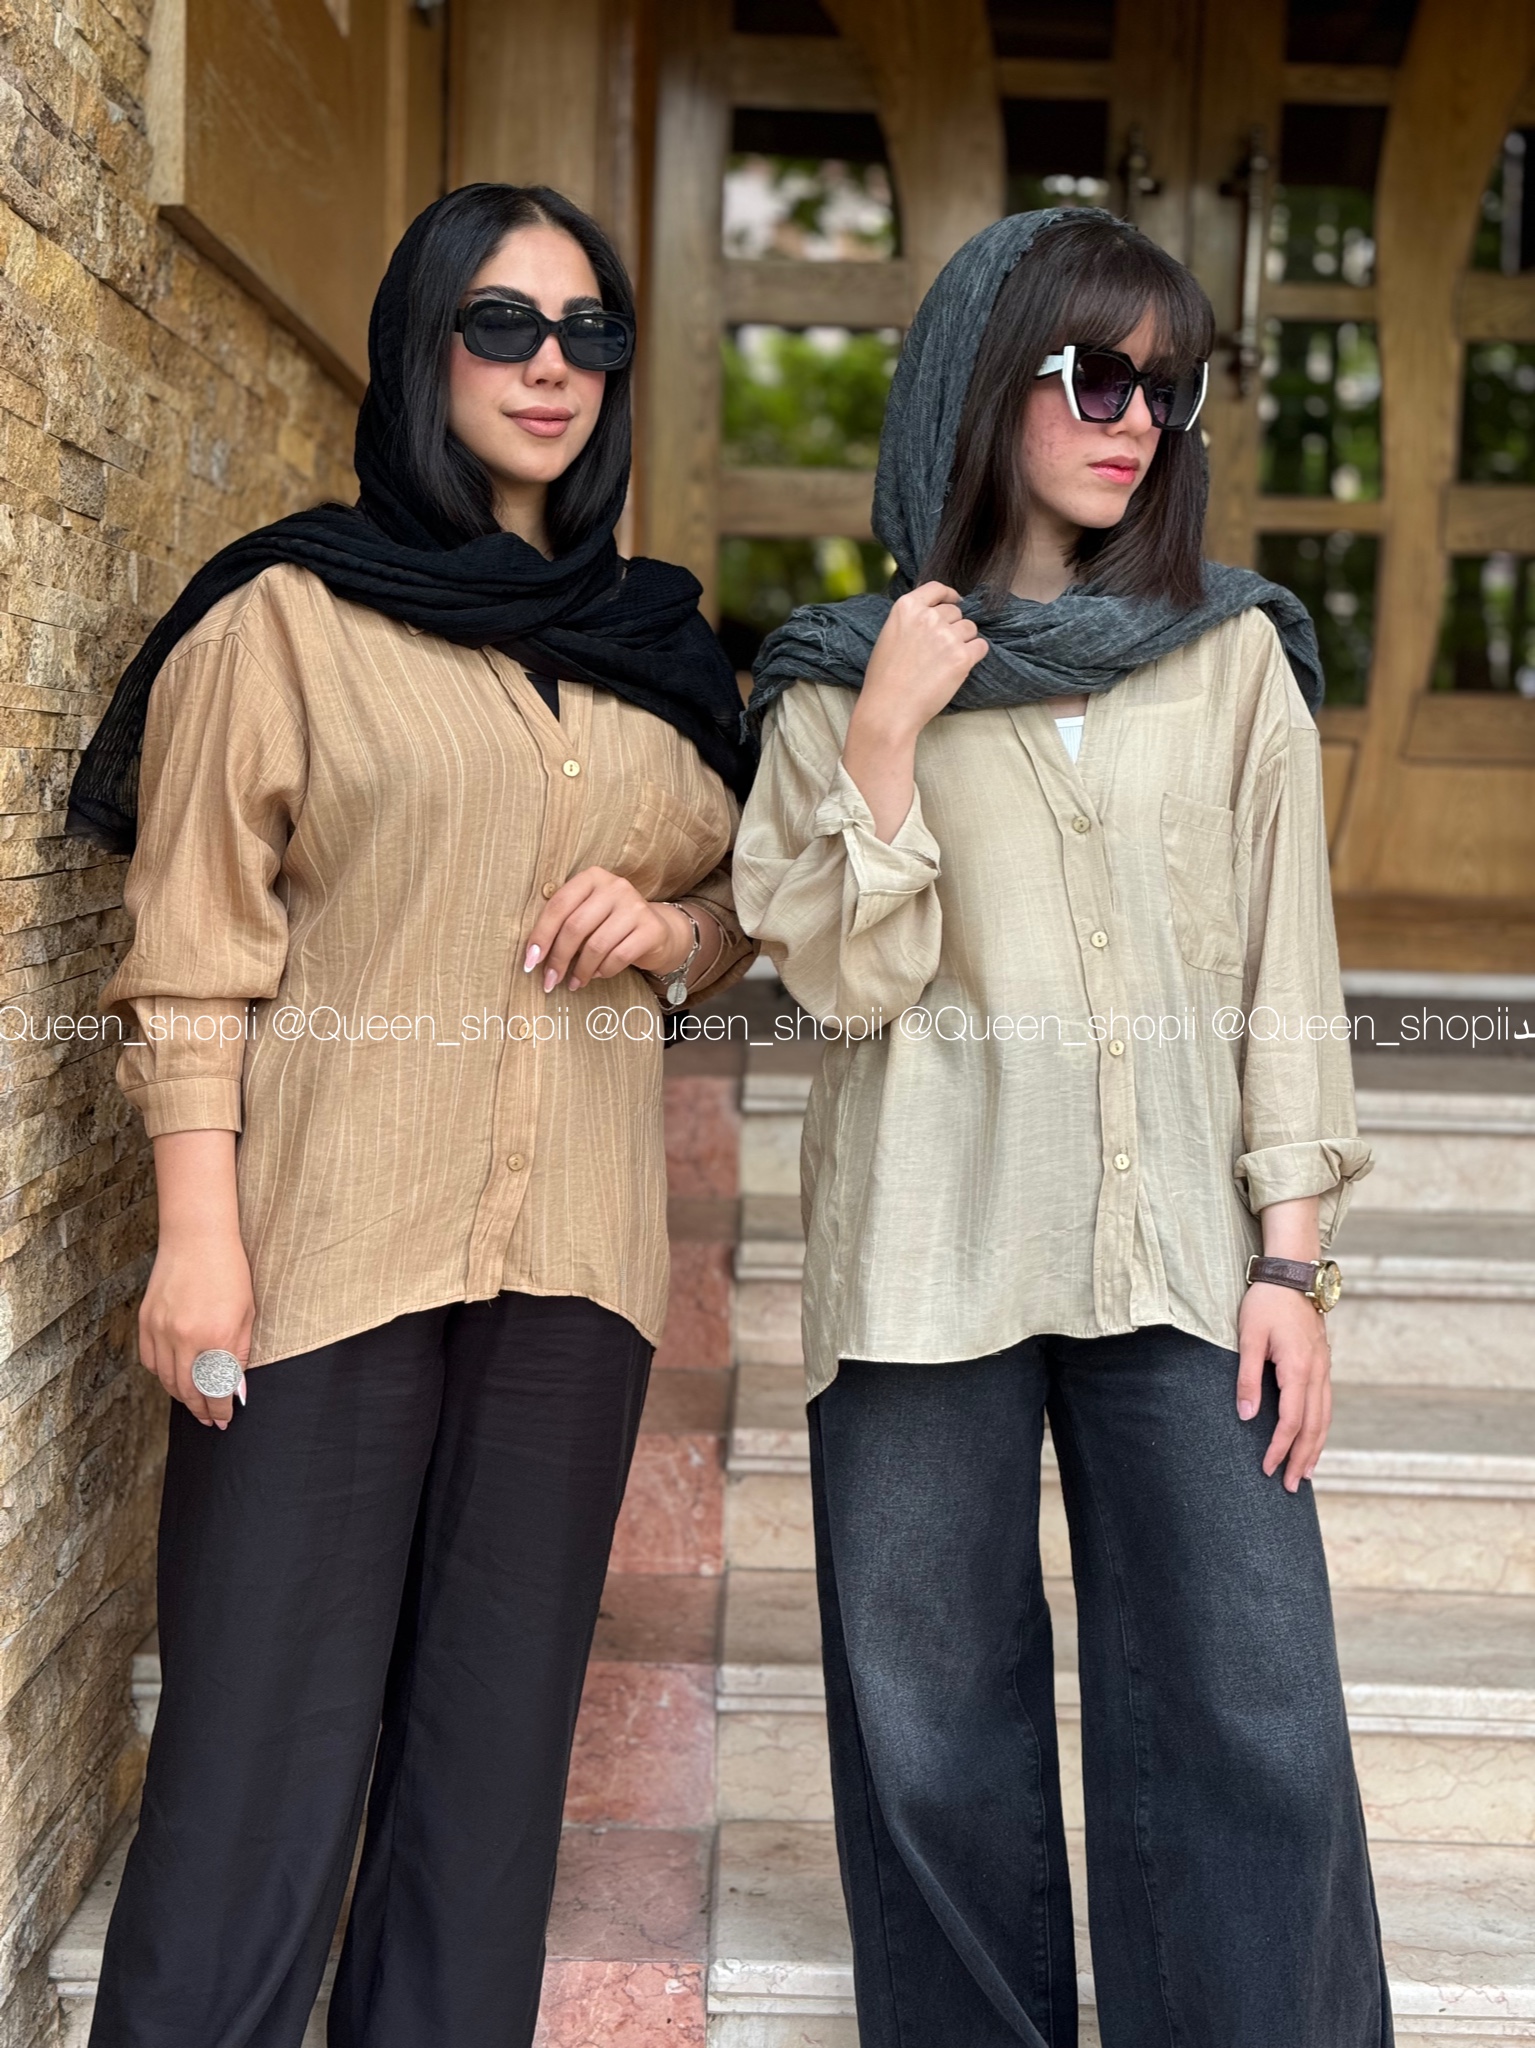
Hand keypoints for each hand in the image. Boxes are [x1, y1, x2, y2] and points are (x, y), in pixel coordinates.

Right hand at [140, 1228, 254, 1430]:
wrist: (197, 1238)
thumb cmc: (230, 1272)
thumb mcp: (246, 1314)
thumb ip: (240, 1353)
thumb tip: (235, 1388)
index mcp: (218, 1337)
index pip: (217, 1389)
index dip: (220, 1410)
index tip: (223, 1421)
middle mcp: (186, 1338)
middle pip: (189, 1390)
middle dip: (201, 1409)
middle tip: (209, 1420)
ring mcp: (161, 1330)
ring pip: (167, 1380)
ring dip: (181, 1396)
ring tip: (194, 1402)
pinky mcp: (145, 1322)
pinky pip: (151, 1361)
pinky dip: (162, 1375)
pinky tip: (174, 1377)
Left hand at [523, 867, 692, 992]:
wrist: (656, 930)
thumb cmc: (610, 924)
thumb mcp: (587, 913)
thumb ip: (564, 922)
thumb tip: (535, 955)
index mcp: (592, 877)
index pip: (559, 905)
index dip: (541, 935)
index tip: (531, 961)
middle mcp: (615, 886)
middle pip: (575, 927)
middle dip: (558, 958)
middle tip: (550, 980)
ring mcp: (635, 906)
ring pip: (596, 945)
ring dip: (580, 970)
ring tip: (574, 982)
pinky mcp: (651, 929)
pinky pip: (618, 957)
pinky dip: (603, 971)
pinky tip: (597, 974)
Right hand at [854, 581, 988, 742]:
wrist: (889, 708)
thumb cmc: (885, 678)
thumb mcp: (890, 635)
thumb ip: (912, 620)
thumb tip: (935, 614)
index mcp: (907, 608)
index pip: (937, 589)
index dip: (949, 595)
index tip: (955, 601)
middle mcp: (928, 617)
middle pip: (956, 612)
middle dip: (953, 627)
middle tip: (941, 649)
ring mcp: (947, 636)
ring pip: (970, 629)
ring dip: (964, 642)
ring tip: (946, 661)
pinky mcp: (962, 657)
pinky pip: (981, 646)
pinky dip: (975, 655)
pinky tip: (959, 667)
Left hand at [1236, 1283, 1331, 1492]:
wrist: (1293, 1273)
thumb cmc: (1266, 1303)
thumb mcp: (1248, 1338)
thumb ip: (1247, 1378)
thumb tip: (1246, 1416)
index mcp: (1298, 1368)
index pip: (1291, 1420)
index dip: (1280, 1448)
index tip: (1267, 1468)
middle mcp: (1317, 1372)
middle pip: (1314, 1426)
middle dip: (1302, 1458)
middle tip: (1290, 1486)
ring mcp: (1324, 1368)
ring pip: (1325, 1417)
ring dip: (1316, 1447)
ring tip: (1306, 1472)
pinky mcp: (1322, 1364)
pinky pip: (1326, 1404)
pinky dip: (1322, 1427)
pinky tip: (1315, 1438)